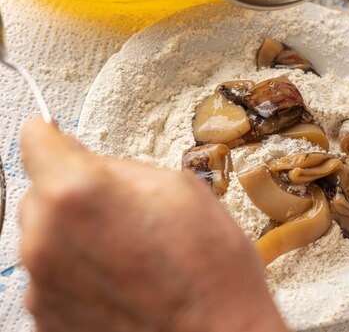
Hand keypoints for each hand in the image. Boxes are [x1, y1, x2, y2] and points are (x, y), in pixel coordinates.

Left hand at [19, 118, 287, 331]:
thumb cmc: (210, 270)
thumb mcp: (179, 188)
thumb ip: (119, 169)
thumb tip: (86, 161)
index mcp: (77, 192)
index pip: (35, 140)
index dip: (54, 138)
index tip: (62, 144)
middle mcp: (46, 238)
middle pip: (40, 195)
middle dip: (72, 195)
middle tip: (121, 211)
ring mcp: (42, 285)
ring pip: (45, 238)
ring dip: (74, 238)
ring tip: (127, 254)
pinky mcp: (48, 318)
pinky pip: (52, 278)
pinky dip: (77, 275)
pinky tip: (120, 282)